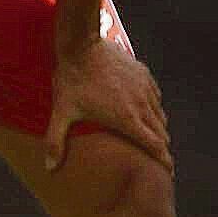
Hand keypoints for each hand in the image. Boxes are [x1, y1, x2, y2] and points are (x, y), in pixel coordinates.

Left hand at [45, 24, 173, 173]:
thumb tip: (49, 168)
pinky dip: (153, 107)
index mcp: (127, 119)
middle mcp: (142, 105)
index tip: (168, 171)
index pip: (156, 146)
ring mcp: (145, 88)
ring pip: (160, 115)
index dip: (164, 161)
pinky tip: (142, 109)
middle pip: (161, 133)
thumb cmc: (72, 80)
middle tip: (155, 156)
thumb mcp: (62, 112)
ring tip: (148, 135)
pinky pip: (156, 96)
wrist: (81, 45)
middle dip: (160, 147)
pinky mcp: (144, 74)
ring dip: (157, 127)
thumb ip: (56, 142)